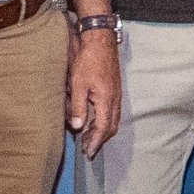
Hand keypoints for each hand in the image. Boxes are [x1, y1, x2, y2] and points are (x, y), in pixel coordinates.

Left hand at [67, 28, 124, 150]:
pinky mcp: (114, 88)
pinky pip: (112, 110)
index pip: (103, 128)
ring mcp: (116, 93)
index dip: (96, 142)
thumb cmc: (88, 60)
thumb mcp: (78, 84)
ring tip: (88, 136)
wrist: (100, 40)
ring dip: (102, 130)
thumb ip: (78, 107)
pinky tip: (94, 118)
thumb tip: (78, 127)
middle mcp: (115, 99)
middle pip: (111, 126)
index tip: (89, 152)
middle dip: (100, 139)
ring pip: (113, 119)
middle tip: (88, 148)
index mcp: (107, 100)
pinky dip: (104, 119)